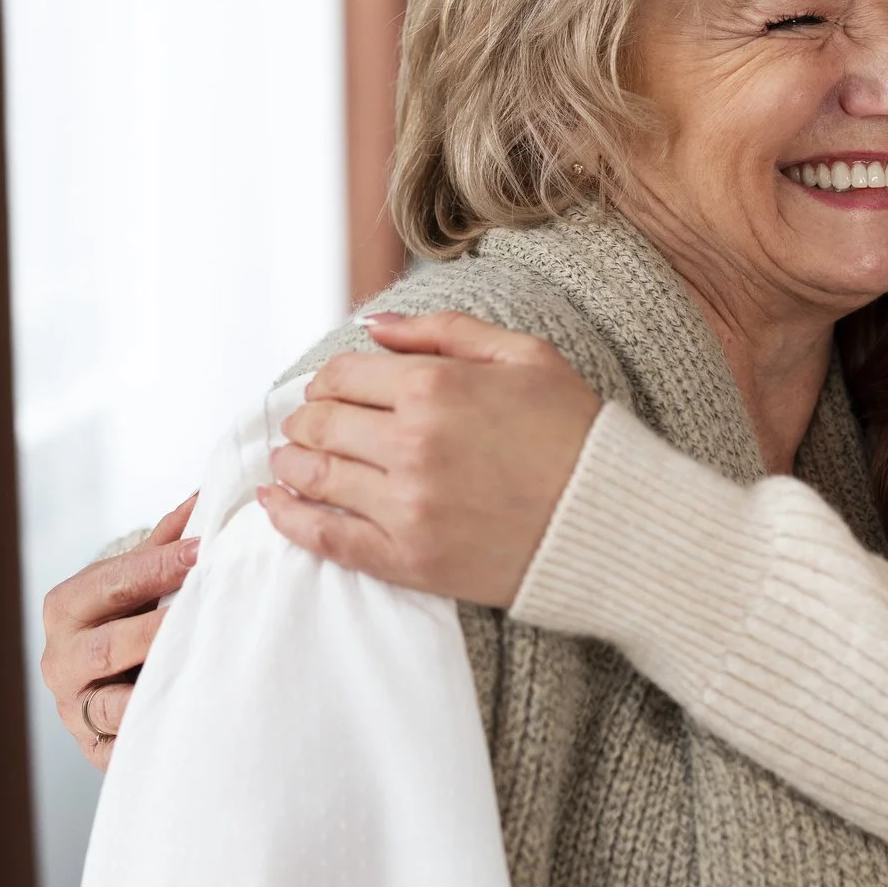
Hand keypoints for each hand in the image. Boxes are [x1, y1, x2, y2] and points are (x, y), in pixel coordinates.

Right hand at [40, 494, 199, 769]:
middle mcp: (61, 659)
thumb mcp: (135, 579)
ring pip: (113, 703)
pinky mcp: (96, 748)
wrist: (101, 680)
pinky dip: (154, 734)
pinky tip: (190, 721)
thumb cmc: (125, 618)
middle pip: (110, 644)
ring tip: (203, 671)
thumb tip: (211, 492)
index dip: (159, 567)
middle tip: (211, 609)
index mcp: (67, 607)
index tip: (206, 553)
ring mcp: (76, 708)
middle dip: (161, 628)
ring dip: (159, 688)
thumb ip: (168, 541)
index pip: (111, 583)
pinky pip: (125, 745)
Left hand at [260, 311, 603, 608]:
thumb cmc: (574, 432)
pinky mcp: (409, 560)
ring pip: (314, 475)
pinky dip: (289, 517)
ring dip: (292, 462)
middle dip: (306, 418)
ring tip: (292, 459)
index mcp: (437, 387)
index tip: (333, 390)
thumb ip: (446, 331)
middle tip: (308, 424)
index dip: (329, 379)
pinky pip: (326, 538)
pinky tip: (276, 503)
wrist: (611, 521)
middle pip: (320, 422)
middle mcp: (412, 445)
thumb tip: (375, 326)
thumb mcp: (526, 356)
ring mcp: (406, 507)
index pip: (343, 374)